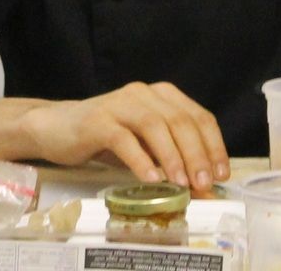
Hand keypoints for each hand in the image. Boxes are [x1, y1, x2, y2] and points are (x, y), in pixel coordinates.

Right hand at [22, 81, 229, 191]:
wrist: (59, 128)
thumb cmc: (107, 137)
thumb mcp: (145, 145)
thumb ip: (171, 158)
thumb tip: (202, 188)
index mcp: (162, 95)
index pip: (198, 116)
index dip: (214, 145)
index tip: (221, 174)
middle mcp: (144, 93)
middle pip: (180, 121)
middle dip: (197, 154)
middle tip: (204, 184)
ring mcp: (120, 104)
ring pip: (155, 126)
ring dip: (172, 157)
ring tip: (181, 184)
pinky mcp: (98, 120)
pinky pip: (123, 139)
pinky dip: (140, 159)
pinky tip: (150, 179)